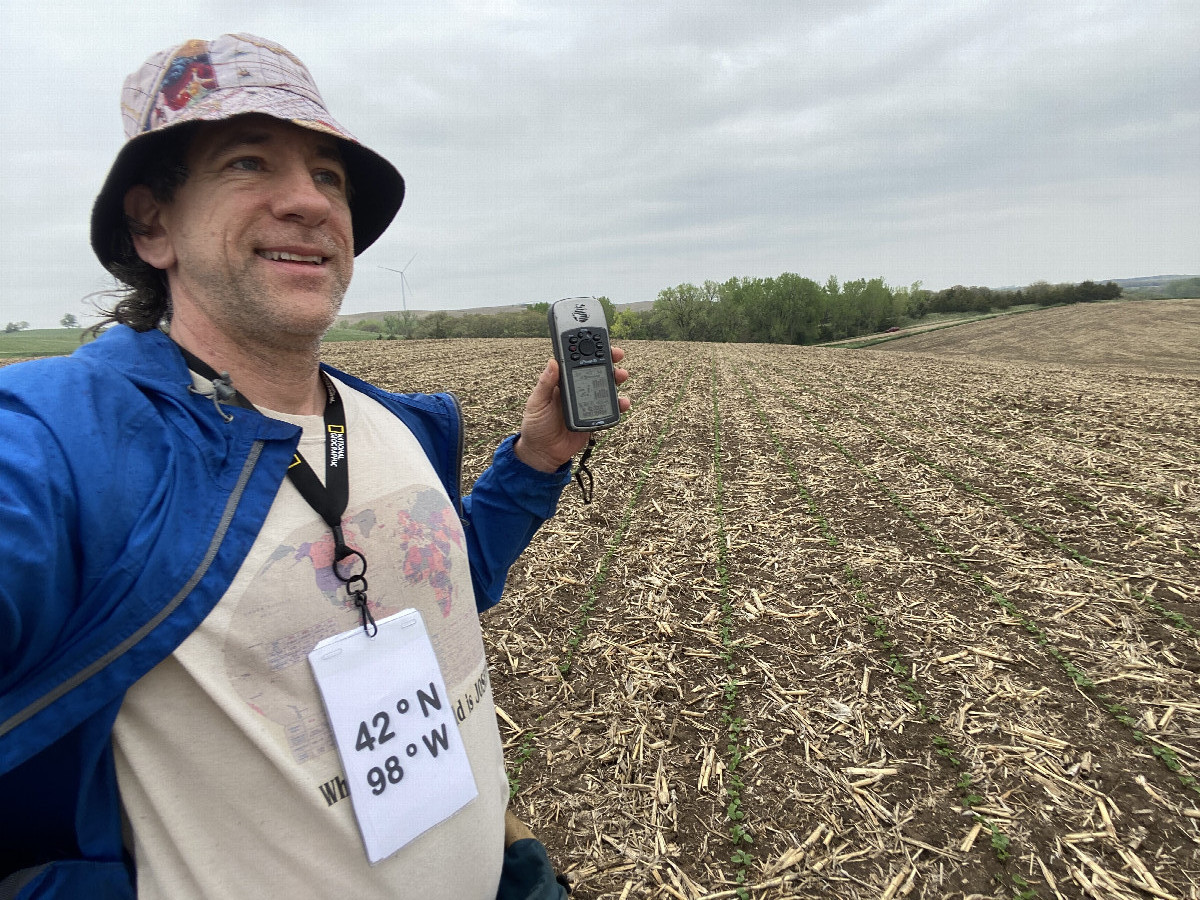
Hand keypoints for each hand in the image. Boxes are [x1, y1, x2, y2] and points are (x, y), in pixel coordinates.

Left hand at [513, 346, 629, 471]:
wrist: (543, 453)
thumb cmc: (535, 426)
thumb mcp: (536, 403)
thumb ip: (545, 384)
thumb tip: (553, 362)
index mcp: (561, 382)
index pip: (576, 361)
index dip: (587, 349)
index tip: (598, 340)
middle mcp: (576, 389)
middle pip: (595, 370)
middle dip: (608, 360)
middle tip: (617, 355)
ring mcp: (587, 403)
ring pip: (606, 386)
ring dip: (616, 379)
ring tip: (622, 375)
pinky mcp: (595, 417)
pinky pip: (610, 408)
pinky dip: (619, 404)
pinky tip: (623, 402)